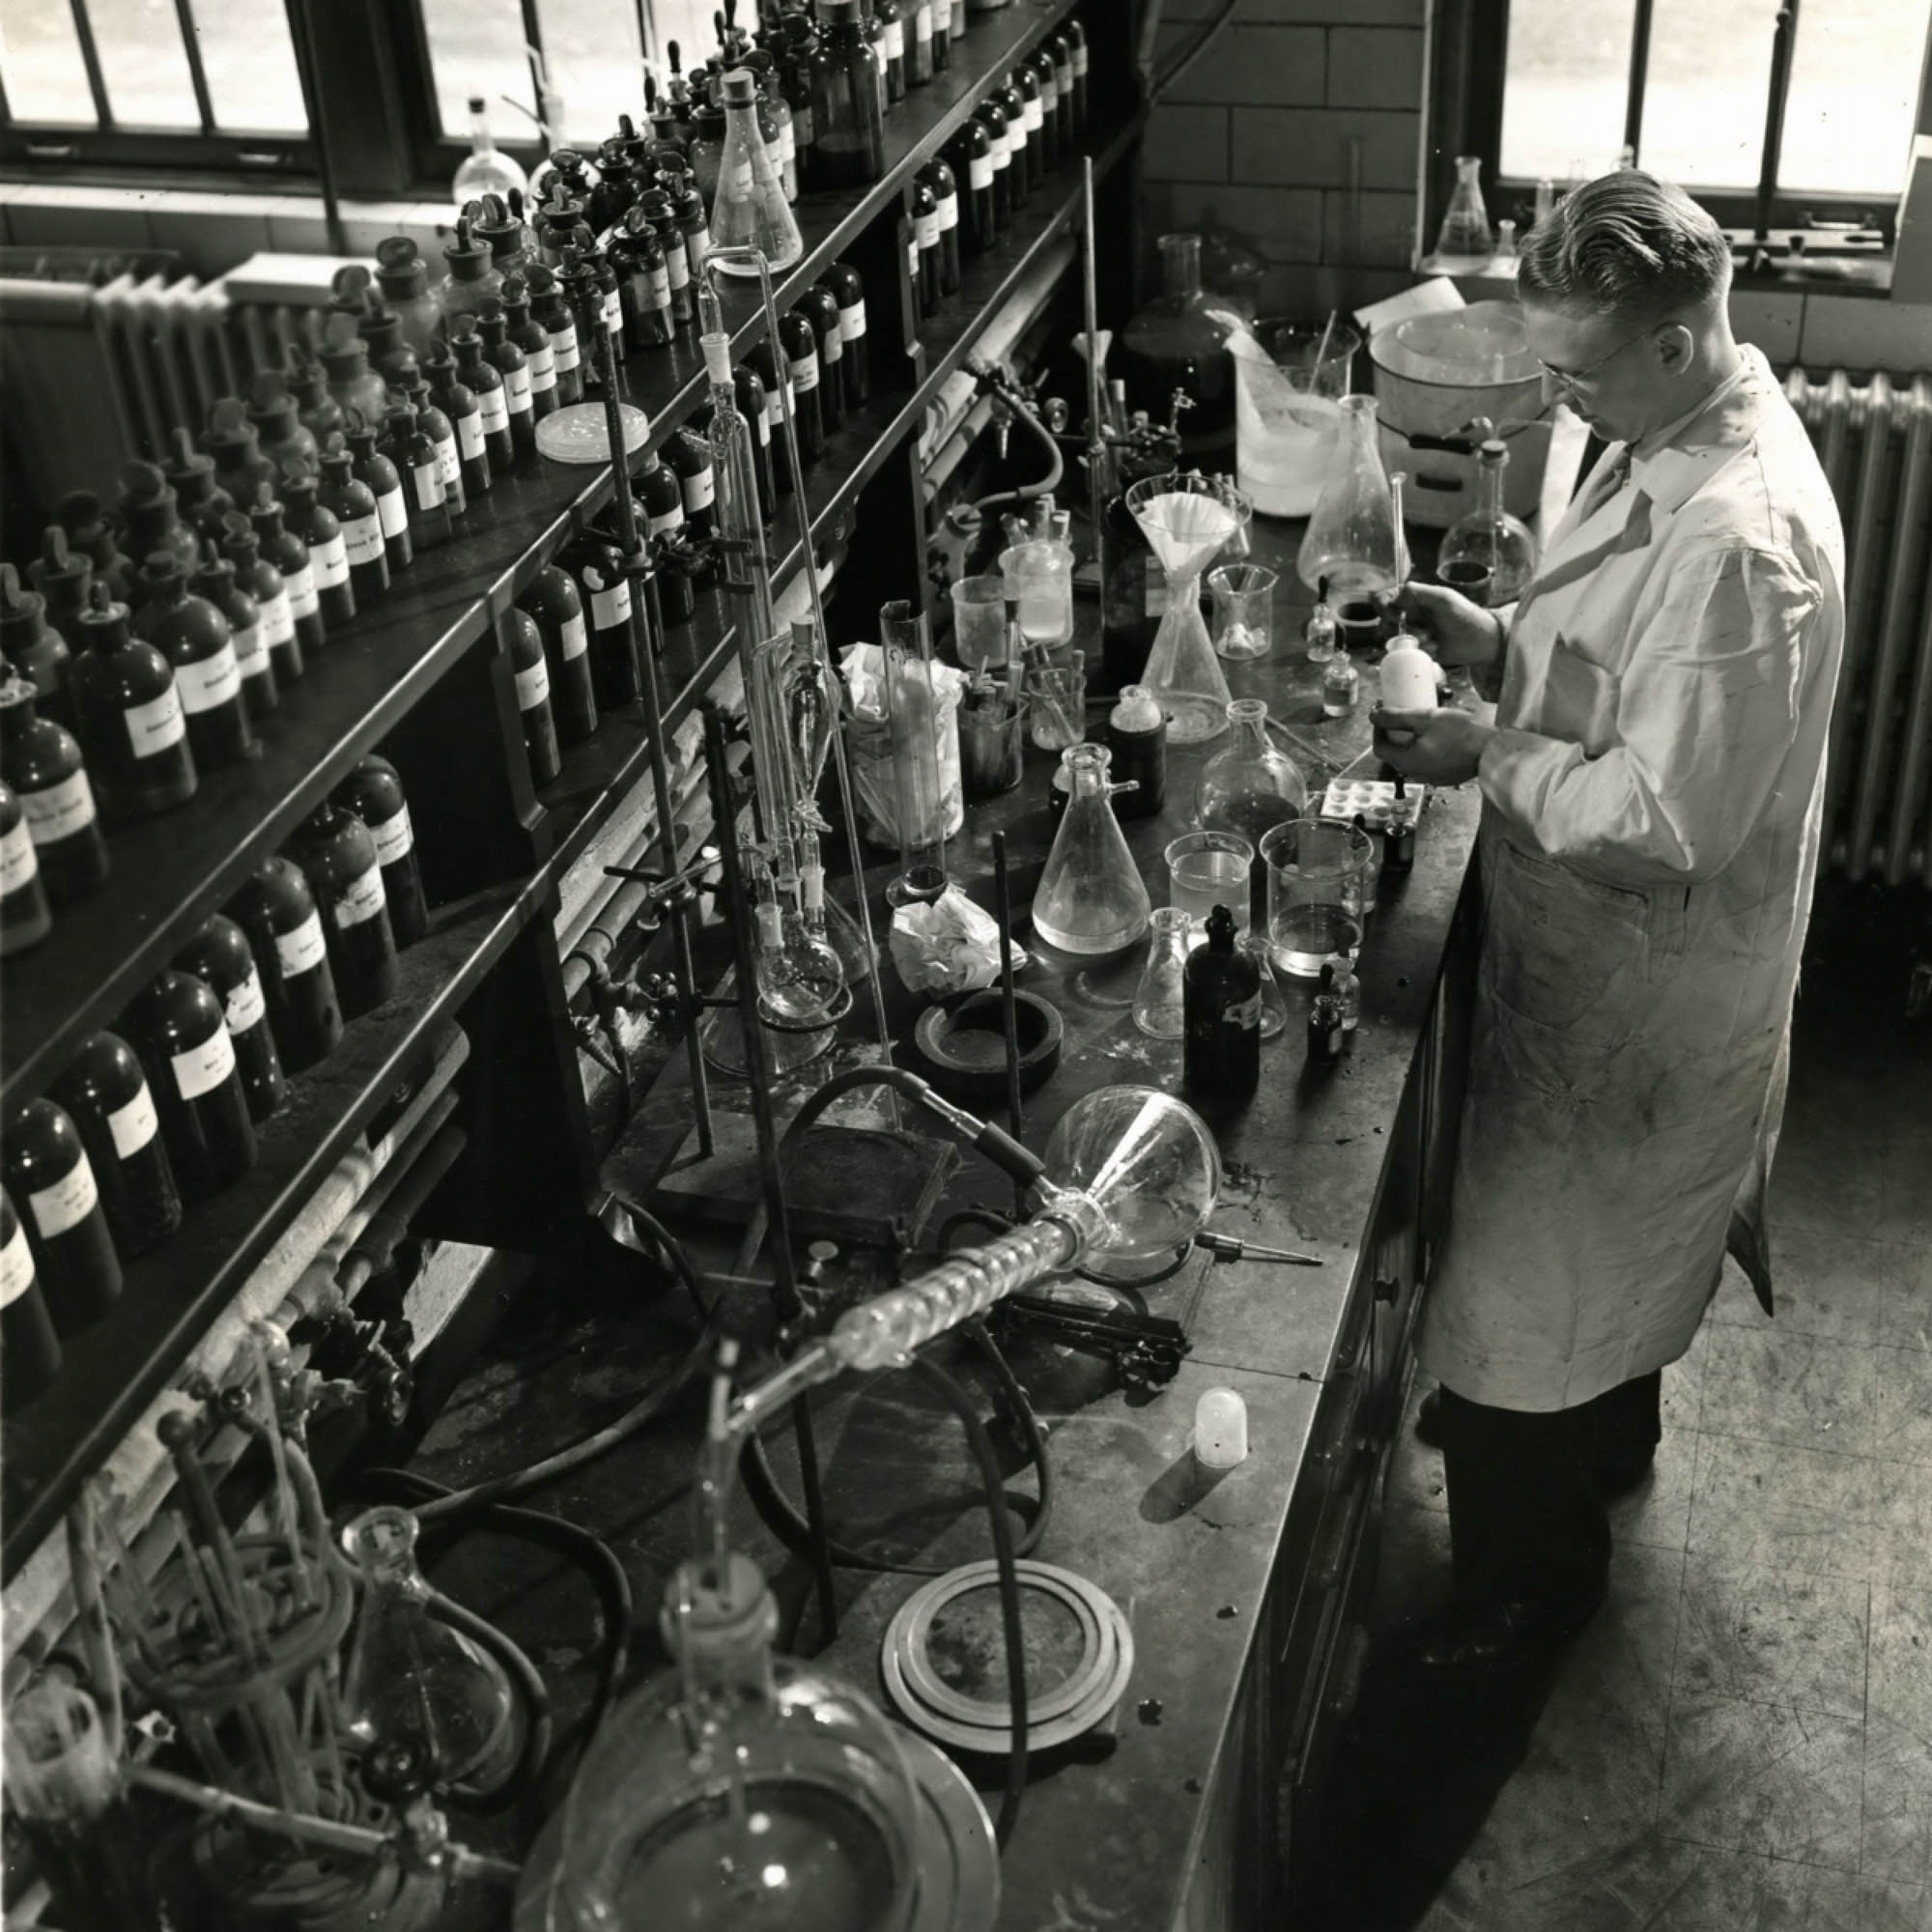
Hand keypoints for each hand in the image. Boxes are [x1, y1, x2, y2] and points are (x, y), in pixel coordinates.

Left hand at [1372, 705, 1492, 785]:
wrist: (1492, 750)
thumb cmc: (1461, 733)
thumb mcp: (1425, 718)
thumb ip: (1396, 717)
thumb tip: (1373, 715)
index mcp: (1407, 762)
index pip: (1379, 747)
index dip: (1378, 728)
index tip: (1383, 712)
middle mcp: (1416, 774)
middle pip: (1395, 753)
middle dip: (1394, 732)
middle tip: (1402, 713)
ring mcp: (1431, 777)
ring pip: (1412, 757)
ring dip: (1410, 740)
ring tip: (1421, 721)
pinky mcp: (1445, 776)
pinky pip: (1427, 761)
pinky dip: (1425, 748)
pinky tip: (1436, 735)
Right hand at [1392, 581, 1503, 669]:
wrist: (1481, 640)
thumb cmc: (1465, 615)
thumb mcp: (1442, 598)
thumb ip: (1417, 592)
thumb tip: (1394, 595)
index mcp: (1412, 599)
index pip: (1383, 600)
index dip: (1384, 610)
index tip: (1397, 619)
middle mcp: (1409, 615)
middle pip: (1385, 623)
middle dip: (1402, 631)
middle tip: (1423, 633)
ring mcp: (1412, 633)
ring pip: (1395, 641)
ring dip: (1413, 643)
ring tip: (1434, 641)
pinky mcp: (1418, 650)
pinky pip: (1406, 654)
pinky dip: (1421, 653)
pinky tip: (1436, 649)